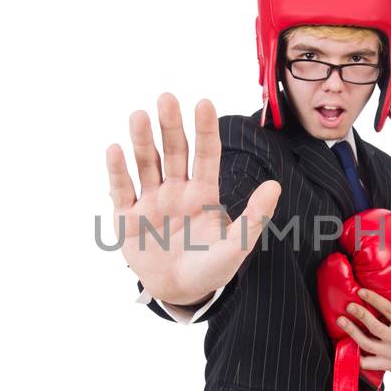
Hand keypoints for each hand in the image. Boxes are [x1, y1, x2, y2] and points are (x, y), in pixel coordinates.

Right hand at [106, 93, 280, 304]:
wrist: (180, 293)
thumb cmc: (212, 269)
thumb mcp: (237, 246)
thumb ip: (255, 217)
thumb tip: (276, 185)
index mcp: (203, 193)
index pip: (205, 154)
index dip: (204, 130)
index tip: (203, 103)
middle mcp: (176, 190)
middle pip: (173, 152)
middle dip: (170, 126)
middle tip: (166, 98)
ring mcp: (151, 202)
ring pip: (146, 164)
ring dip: (142, 141)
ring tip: (139, 116)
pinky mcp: (128, 218)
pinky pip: (122, 190)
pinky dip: (118, 171)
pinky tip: (115, 149)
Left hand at [336, 283, 390, 377]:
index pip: (389, 311)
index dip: (374, 300)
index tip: (361, 291)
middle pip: (375, 328)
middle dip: (361, 315)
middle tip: (349, 306)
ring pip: (367, 344)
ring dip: (352, 332)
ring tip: (341, 321)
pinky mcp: (386, 364)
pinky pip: (368, 363)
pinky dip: (357, 357)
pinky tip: (347, 346)